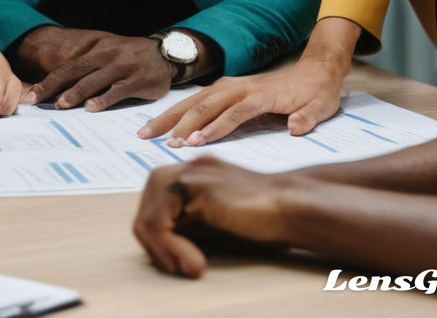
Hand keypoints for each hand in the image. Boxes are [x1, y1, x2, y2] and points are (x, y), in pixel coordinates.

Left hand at [18, 27, 175, 110]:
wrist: (166, 53)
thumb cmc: (131, 58)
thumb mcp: (109, 56)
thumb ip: (90, 70)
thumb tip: (61, 91)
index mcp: (96, 51)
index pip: (67, 68)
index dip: (48, 82)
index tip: (31, 97)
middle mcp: (106, 57)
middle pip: (74, 72)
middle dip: (53, 88)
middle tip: (35, 102)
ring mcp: (122, 67)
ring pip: (94, 80)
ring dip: (76, 93)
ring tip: (60, 105)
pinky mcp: (138, 80)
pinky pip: (118, 90)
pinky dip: (104, 99)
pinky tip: (92, 108)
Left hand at [133, 157, 290, 277]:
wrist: (292, 206)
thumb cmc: (262, 219)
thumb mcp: (216, 224)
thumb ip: (190, 226)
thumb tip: (160, 246)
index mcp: (192, 175)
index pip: (155, 205)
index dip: (161, 239)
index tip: (181, 265)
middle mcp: (185, 167)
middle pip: (145, 207)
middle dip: (156, 244)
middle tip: (180, 268)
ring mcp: (187, 172)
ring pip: (146, 214)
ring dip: (161, 249)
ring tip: (189, 268)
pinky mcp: (191, 184)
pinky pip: (157, 220)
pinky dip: (168, 247)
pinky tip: (194, 263)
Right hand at [137, 53, 344, 144]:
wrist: (315, 70)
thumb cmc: (316, 93)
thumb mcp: (321, 107)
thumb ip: (307, 118)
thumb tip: (294, 127)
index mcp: (260, 95)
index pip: (233, 113)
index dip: (213, 128)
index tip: (192, 143)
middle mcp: (239, 87)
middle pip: (204, 105)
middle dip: (179, 123)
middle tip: (159, 141)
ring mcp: (231, 85)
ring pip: (195, 101)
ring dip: (170, 116)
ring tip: (147, 131)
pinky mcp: (227, 88)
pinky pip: (198, 100)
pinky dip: (179, 110)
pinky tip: (164, 121)